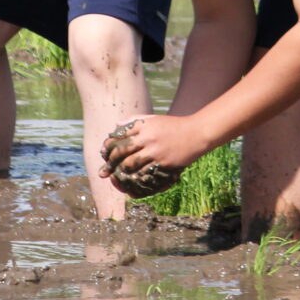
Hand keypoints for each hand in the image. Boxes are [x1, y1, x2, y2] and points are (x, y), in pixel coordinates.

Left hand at [96, 114, 210, 179]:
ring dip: (120, 173)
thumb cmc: (173, 126)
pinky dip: (135, 178)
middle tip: (104, 171)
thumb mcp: (153, 118)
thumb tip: (115, 126)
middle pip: (121, 152)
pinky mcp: (163, 162)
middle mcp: (147, 137)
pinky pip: (144, 173)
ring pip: (130, 165)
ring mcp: (155, 151)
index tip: (103, 154)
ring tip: (115, 177)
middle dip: (109, 163)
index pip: (118, 137)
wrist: (196, 133)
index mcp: (143, 125)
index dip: (107, 147)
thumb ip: (134, 120)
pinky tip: (131, 181)